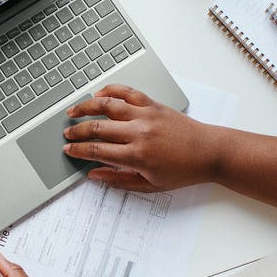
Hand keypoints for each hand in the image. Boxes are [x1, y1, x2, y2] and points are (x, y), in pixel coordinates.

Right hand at [63, 84, 221, 191]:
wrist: (209, 152)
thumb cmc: (183, 171)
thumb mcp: (150, 185)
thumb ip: (119, 180)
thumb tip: (95, 175)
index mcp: (137, 156)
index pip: (97, 150)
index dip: (78, 150)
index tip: (68, 150)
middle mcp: (139, 132)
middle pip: (97, 127)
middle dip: (77, 131)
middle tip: (67, 134)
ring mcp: (145, 115)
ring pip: (107, 105)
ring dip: (86, 107)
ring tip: (73, 110)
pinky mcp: (153, 104)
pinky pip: (127, 92)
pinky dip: (111, 90)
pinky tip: (99, 94)